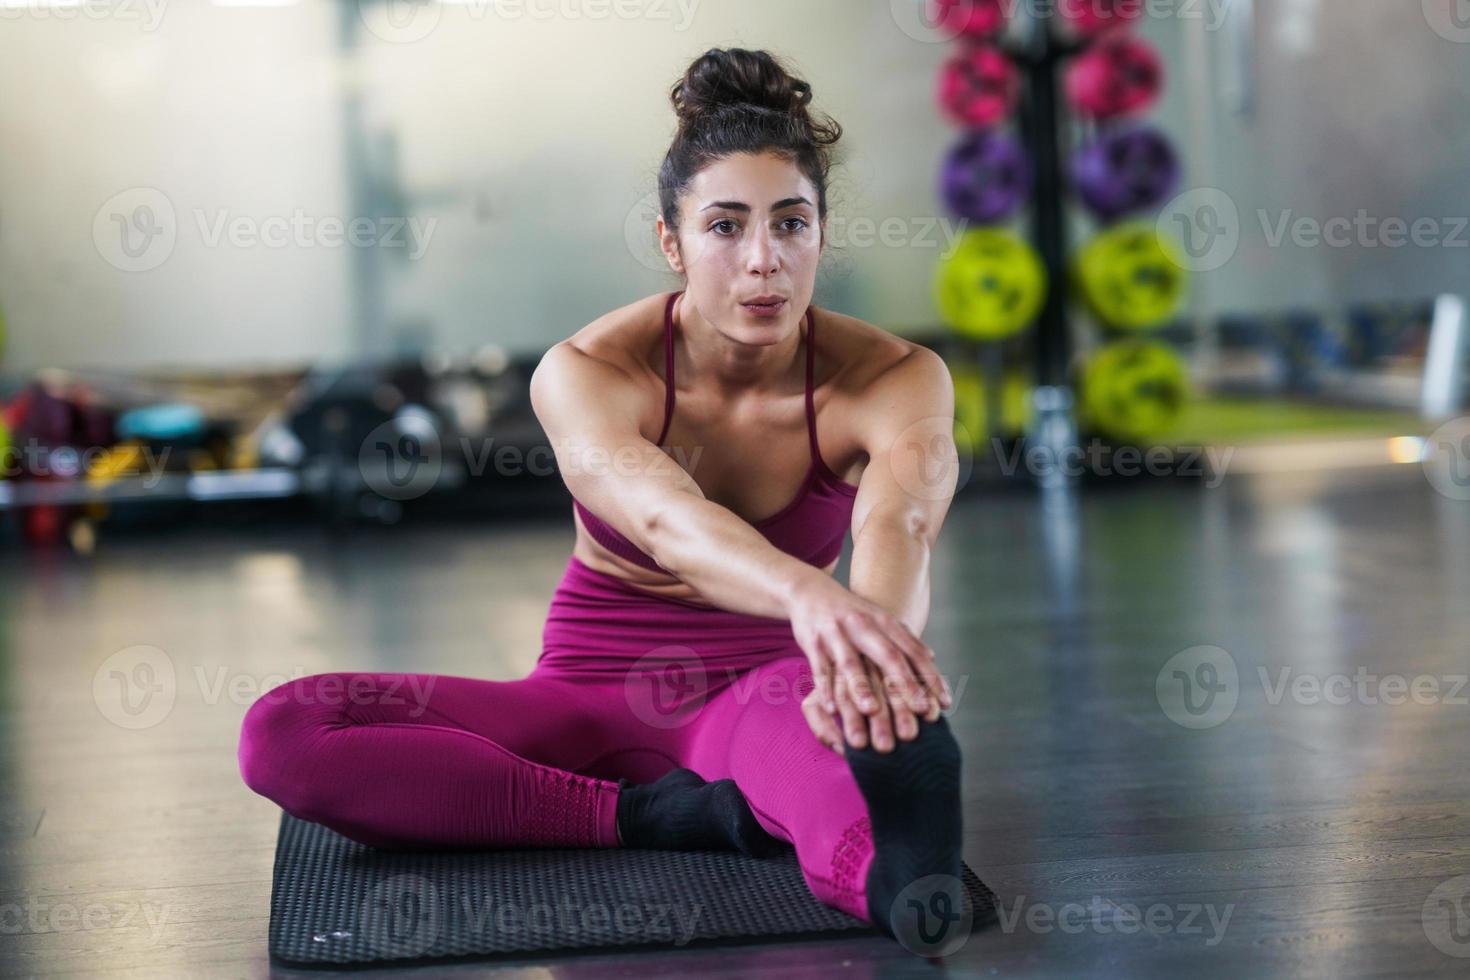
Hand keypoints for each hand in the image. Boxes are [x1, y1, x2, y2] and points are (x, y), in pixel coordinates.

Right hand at [787, 573, 949, 751]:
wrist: (810, 590)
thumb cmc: (850, 612)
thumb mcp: (879, 618)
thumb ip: (903, 637)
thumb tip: (931, 657)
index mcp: (884, 622)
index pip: (913, 652)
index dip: (930, 677)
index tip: (944, 703)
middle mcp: (863, 626)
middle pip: (888, 656)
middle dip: (906, 684)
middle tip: (920, 711)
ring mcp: (837, 634)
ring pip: (851, 664)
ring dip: (862, 688)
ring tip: (873, 711)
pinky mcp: (813, 642)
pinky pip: (820, 668)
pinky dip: (825, 688)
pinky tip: (831, 708)